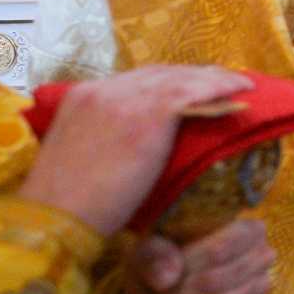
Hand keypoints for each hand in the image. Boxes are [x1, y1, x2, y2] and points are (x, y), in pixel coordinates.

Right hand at [17, 65, 250, 235]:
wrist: (53, 220)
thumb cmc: (64, 208)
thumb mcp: (80, 161)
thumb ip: (105, 143)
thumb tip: (133, 153)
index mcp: (81, 98)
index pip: (133, 81)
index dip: (166, 82)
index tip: (189, 87)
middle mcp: (102, 90)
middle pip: (159, 73)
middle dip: (192, 76)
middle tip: (222, 82)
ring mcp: (124, 99)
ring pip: (180, 79)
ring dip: (214, 80)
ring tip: (240, 85)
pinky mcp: (148, 114)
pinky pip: (193, 93)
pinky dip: (220, 90)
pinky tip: (240, 94)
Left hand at [122, 219, 275, 293]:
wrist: (173, 283)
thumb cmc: (164, 258)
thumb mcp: (152, 250)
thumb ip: (155, 259)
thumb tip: (165, 280)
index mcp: (244, 229)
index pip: (219, 248)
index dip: (187, 266)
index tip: (156, 280)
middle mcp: (261, 256)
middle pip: (218, 282)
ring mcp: (259, 289)